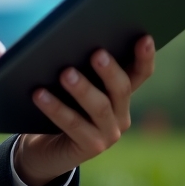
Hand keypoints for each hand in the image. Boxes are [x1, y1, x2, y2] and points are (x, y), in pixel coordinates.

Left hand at [14, 35, 154, 185]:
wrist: (44, 148)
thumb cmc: (58, 105)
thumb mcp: (68, 83)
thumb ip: (70, 63)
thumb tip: (48, 41)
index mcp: (119, 94)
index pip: (139, 73)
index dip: (144, 57)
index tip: (145, 37)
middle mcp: (120, 114)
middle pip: (121, 89)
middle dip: (110, 70)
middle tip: (97, 53)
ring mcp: (108, 133)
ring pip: (99, 107)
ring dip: (83, 89)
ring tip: (65, 73)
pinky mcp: (90, 147)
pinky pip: (73, 125)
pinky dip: (56, 108)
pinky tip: (39, 94)